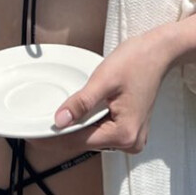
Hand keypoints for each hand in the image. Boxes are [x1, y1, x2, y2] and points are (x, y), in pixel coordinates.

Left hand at [52, 31, 171, 152]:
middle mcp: (130, 142)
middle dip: (65, 133)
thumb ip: (81, 103)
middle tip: (41, 127)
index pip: (80, 141)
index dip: (55, 138)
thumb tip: (59, 121)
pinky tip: (80, 114)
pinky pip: (102, 131)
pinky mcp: (130, 130)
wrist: (158, 52)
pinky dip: (89, 123)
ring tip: (61, 116)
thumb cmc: (137, 61)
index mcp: (125, 133)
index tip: (36, 137)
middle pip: (87, 142)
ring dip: (77, 128)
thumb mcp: (103, 80)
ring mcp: (132, 138)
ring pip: (93, 137)